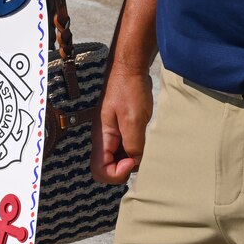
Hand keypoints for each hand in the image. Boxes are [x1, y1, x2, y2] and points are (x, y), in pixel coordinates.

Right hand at [91, 67, 152, 183]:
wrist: (130, 70)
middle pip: (106, 169)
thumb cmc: (130, 90)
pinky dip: (133, 152)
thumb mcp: (134, 119)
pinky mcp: (119, 130)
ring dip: (129, 161)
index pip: (100, 171)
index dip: (117, 173)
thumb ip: (133, 145)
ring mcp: (110, 135)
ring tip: (143, 149)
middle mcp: (103, 139)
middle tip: (138, 157)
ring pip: (115, 161)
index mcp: (101, 137)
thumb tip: (135, 162)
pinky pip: (123, 150)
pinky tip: (143, 143)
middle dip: (123, 170)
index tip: (132, 161)